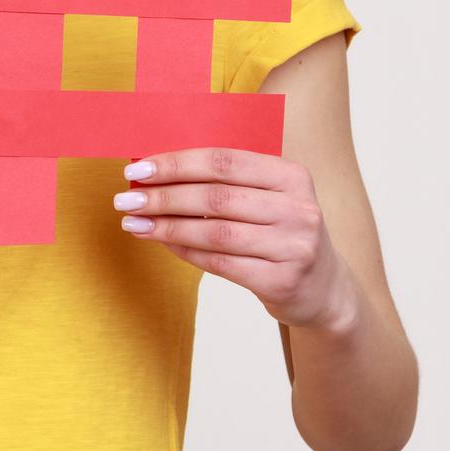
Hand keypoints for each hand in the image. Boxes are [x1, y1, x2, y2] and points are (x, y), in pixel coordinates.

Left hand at [113, 147, 359, 332]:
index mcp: (291, 175)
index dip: (177, 163)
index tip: (137, 168)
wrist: (324, 289)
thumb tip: (154, 170)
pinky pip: (220, 264)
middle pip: (215, 197)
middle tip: (125, 198)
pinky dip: (184, 251)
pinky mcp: (283, 281)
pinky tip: (160, 242)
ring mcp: (294, 247)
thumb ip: (223, 182)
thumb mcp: (268, 198)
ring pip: (214, 232)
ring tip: (132, 222)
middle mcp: (298, 208)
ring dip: (166, 226)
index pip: (223, 161)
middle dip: (163, 196)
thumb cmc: (280, 234)